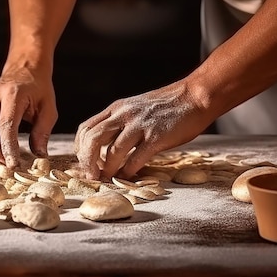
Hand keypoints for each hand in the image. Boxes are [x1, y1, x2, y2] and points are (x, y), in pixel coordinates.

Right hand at [0, 67, 57, 168]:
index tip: (14, 164)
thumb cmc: (38, 91)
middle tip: (8, 165)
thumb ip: (43, 132)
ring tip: (0, 161)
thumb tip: (39, 156)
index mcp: (13, 93)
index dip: (8, 147)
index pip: (6, 124)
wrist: (23, 71)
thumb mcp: (48, 109)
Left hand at [73, 80, 212, 179]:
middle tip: (90, 176)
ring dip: (106, 169)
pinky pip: (136, 158)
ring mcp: (140, 125)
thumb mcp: (135, 108)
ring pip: (112, 151)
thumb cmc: (167, 106)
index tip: (83, 162)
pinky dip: (128, 171)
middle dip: (87, 161)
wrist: (196, 96)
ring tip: (106, 180)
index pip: (86, 128)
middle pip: (93, 139)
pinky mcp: (157, 136)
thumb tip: (105, 147)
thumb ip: (120, 123)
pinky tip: (127, 178)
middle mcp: (124, 115)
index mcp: (116, 108)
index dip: (80, 148)